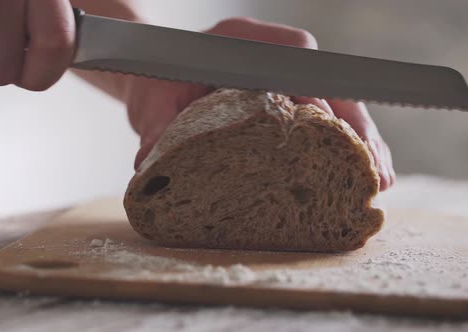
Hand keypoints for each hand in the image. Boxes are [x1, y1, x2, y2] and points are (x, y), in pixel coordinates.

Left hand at [126, 17, 394, 190]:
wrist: (155, 70)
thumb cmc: (154, 79)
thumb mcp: (151, 100)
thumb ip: (155, 126)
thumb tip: (148, 165)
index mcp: (239, 41)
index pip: (287, 57)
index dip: (310, 91)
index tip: (326, 129)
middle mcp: (270, 53)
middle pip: (327, 82)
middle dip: (352, 129)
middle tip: (373, 173)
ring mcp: (284, 73)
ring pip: (336, 101)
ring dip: (359, 142)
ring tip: (378, 182)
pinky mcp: (289, 95)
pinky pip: (326, 116)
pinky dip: (344, 146)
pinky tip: (362, 173)